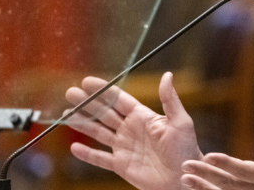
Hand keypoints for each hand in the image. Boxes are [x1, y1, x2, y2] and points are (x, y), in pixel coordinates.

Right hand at [65, 72, 201, 189]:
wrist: (184, 178)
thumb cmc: (186, 150)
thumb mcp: (180, 122)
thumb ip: (170, 100)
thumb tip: (167, 75)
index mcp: (143, 117)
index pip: (119, 100)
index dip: (103, 91)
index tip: (87, 81)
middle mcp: (131, 130)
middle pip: (104, 113)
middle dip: (87, 103)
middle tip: (71, 92)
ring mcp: (124, 147)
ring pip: (98, 133)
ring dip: (82, 124)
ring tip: (66, 114)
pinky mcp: (121, 165)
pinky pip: (101, 159)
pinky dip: (88, 154)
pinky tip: (75, 147)